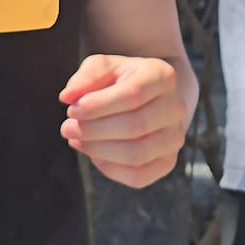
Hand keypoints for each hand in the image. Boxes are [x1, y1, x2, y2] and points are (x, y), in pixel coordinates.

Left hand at [59, 54, 190, 188]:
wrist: (148, 97)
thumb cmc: (120, 80)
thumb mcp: (103, 67)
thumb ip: (86, 78)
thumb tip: (67, 96)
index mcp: (163, 76)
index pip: (133, 95)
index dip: (98, 106)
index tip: (72, 109)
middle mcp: (176, 107)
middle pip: (135, 126)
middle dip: (94, 130)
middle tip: (67, 127)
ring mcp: (175, 138)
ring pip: (137, 154)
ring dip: (98, 150)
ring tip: (76, 139)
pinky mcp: (167, 162)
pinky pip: (138, 176)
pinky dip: (110, 169)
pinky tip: (94, 154)